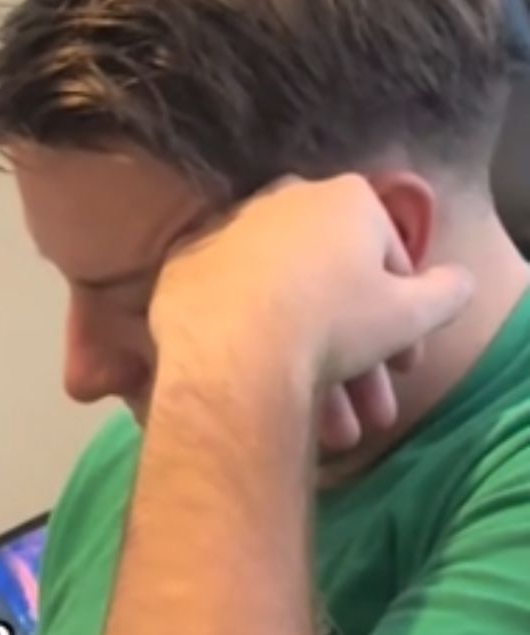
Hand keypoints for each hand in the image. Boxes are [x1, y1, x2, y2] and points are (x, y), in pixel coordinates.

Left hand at [150, 175, 475, 453]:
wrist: (235, 355)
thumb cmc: (333, 324)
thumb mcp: (411, 313)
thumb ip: (444, 292)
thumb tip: (455, 283)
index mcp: (344, 199)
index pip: (388, 260)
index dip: (402, 320)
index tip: (403, 367)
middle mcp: (281, 203)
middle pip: (328, 290)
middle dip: (355, 360)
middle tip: (367, 416)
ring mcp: (225, 237)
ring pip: (279, 309)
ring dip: (309, 374)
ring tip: (329, 435)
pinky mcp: (179, 276)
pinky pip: (226, 318)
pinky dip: (246, 352)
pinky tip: (262, 398)